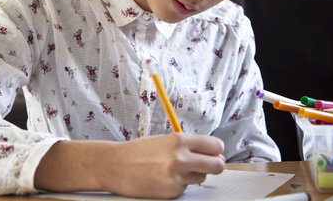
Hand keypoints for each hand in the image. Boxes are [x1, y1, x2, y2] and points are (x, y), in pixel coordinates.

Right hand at [104, 133, 224, 198]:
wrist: (115, 166)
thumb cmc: (138, 152)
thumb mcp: (164, 140)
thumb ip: (188, 146)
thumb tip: (214, 155)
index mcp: (179, 140)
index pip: (214, 145)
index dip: (217, 149)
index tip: (215, 152)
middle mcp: (180, 158)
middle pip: (216, 165)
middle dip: (216, 165)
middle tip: (210, 164)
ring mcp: (176, 177)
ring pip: (201, 177)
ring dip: (194, 174)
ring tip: (174, 169)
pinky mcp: (172, 192)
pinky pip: (186, 188)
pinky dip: (179, 184)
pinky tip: (164, 178)